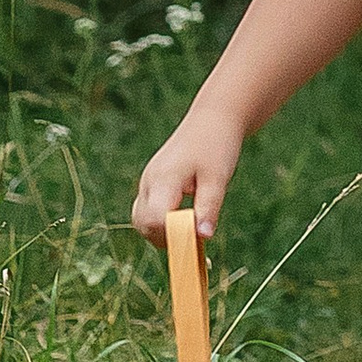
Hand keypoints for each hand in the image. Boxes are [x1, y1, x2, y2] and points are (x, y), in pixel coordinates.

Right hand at [134, 107, 241, 241]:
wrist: (212, 120)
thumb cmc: (217, 146)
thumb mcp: (218, 178)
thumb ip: (208, 208)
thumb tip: (203, 237)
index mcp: (164, 178)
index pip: (155, 219)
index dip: (173, 235)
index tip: (197, 241)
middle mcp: (150, 181)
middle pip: (143, 224)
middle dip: (167, 239)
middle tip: (196, 240)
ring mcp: (148, 182)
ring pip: (143, 221)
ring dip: (164, 233)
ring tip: (193, 230)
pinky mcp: (153, 184)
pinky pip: (150, 212)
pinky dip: (164, 223)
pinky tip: (187, 222)